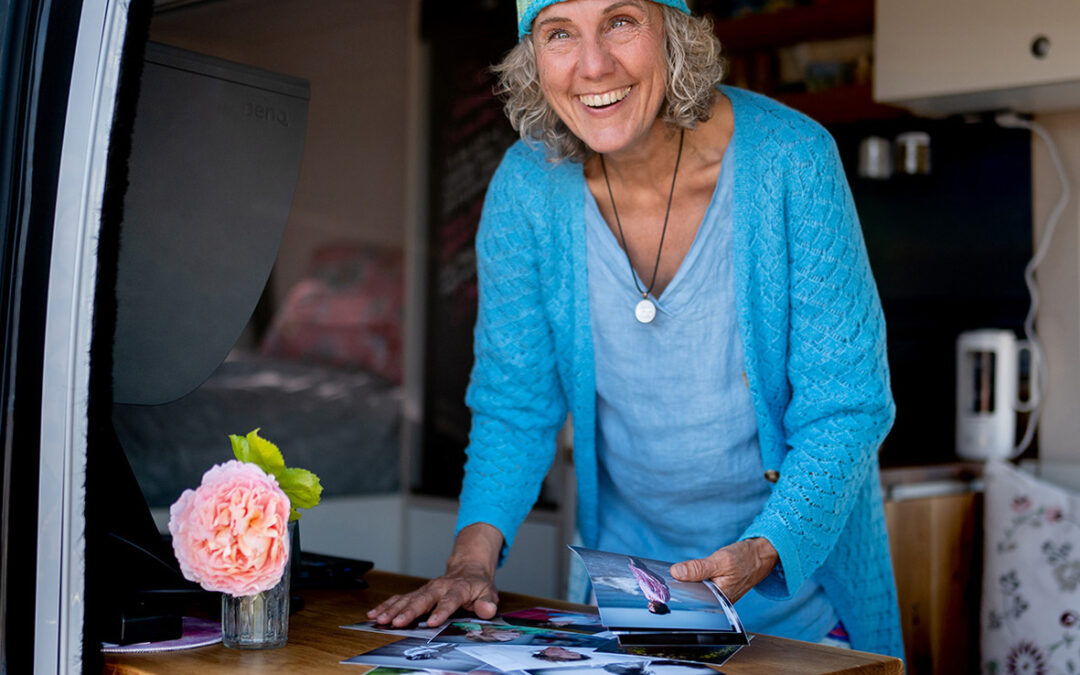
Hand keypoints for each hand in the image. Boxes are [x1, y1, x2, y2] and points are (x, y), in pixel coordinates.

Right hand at [367, 523, 501, 627]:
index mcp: (457, 588)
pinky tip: (374, 613)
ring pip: (407, 599)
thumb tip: (487, 610)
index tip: (433, 622)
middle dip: (409, 611)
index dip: (441, 611)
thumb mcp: (488, 592)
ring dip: (393, 609)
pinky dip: (386, 605)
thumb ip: (487, 603)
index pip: (449, 600)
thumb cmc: (477, 584)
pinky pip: (400, 598)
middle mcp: (439, 587)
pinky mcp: (418, 592)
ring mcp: (426, 589)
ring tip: (381, 619)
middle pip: (422, 599)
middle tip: (397, 622)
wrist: (468, 568)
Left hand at [669, 538, 778, 602]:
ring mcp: (718, 596)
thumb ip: (698, 568)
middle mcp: (719, 601)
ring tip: (672, 578)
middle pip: (693, 597)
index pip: (693, 600)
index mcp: (721, 599)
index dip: (677, 592)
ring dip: (684, 584)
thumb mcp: (720, 560)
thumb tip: (676, 572)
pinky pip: (700, 587)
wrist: (760, 555)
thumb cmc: (745, 558)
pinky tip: (684, 576)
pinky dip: (692, 581)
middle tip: (664, 580)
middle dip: (679, 588)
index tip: (661, 585)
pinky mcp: (717, 589)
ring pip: (695, 591)